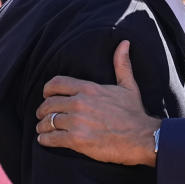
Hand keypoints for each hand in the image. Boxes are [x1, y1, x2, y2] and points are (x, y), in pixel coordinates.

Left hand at [35, 40, 161, 166]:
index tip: (47, 96)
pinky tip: (45, 140)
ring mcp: (77, 121)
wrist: (142, 138)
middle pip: (49, 104)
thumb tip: (124, 43)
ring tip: (42, 129)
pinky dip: (45, 139)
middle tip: (42, 116)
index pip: (57, 83)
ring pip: (48, 121)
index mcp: (89, 88)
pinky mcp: (77, 140)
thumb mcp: (128, 86)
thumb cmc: (134, 113)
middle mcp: (80, 103)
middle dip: (42, 110)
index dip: (48, 90)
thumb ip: (122, 65)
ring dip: (42, 126)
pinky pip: (52, 138)